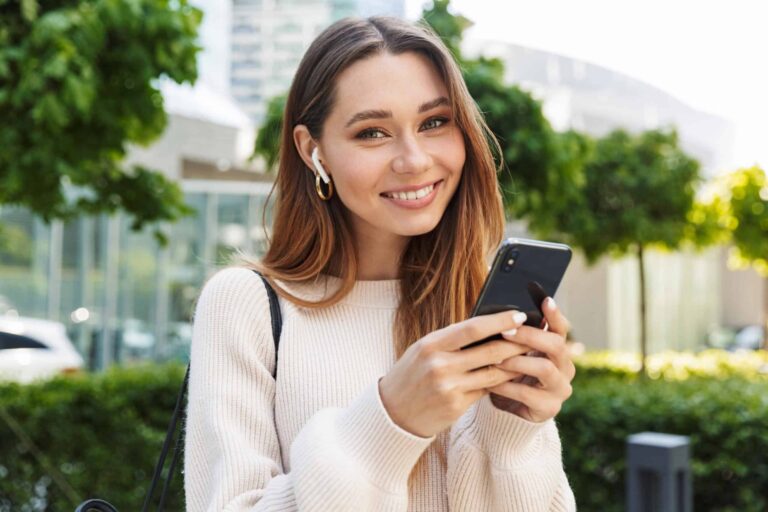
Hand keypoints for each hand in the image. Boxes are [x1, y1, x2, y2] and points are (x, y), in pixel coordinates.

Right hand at [379, 310, 528, 437]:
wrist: (393, 412)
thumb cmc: (411, 374)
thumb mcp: (424, 350)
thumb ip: (452, 340)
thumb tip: (487, 326)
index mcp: (431, 345)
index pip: (472, 328)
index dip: (499, 320)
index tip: (519, 314)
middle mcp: (440, 365)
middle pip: (489, 351)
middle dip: (516, 342)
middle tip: (534, 335)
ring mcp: (449, 387)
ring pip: (493, 373)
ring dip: (513, 364)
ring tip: (528, 355)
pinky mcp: (456, 406)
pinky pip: (486, 391)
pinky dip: (500, 382)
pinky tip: (511, 376)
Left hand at [487, 297, 575, 422]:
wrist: (507, 410)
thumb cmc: (509, 374)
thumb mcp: (512, 353)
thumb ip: (515, 337)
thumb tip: (500, 313)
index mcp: (558, 351)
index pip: (561, 328)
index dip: (554, 314)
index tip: (545, 300)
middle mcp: (565, 368)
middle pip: (556, 345)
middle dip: (529, 336)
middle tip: (505, 331)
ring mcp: (560, 389)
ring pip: (544, 368)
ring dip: (517, 362)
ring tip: (496, 359)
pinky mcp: (549, 408)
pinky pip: (528, 394)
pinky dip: (507, 386)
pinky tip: (491, 383)